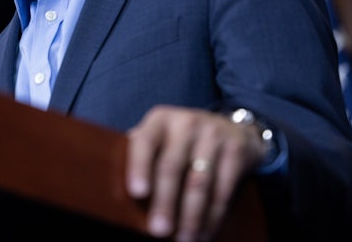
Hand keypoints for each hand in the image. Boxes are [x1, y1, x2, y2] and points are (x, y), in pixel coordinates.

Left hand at [126, 105, 266, 241]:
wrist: (231, 129)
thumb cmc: (182, 142)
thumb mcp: (161, 138)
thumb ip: (142, 156)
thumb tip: (116, 196)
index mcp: (159, 120)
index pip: (144, 142)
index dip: (139, 167)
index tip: (137, 193)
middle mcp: (185, 122)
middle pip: (172, 166)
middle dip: (165, 202)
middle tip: (158, 231)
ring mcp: (213, 133)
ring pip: (199, 182)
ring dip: (190, 217)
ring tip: (183, 240)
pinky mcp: (235, 149)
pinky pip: (223, 189)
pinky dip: (213, 216)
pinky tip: (204, 232)